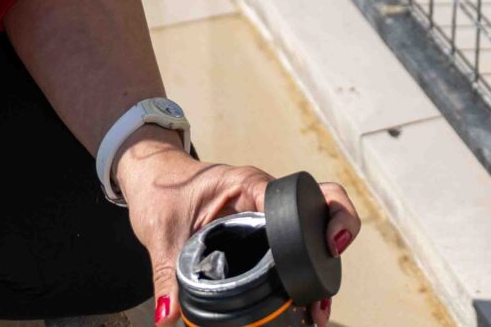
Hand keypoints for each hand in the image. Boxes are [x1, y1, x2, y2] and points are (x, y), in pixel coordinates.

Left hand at [112, 137, 362, 323]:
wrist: (151, 177)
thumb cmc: (160, 191)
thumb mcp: (162, 236)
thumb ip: (167, 277)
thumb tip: (169, 318)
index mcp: (249, 185)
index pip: (298, 197)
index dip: (320, 219)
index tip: (329, 244)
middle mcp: (267, 196)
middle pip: (323, 203)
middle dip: (339, 233)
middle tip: (328, 281)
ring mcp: (269, 212)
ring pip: (312, 228)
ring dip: (322, 261)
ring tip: (318, 307)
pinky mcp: (263, 230)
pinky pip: (294, 243)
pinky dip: (304, 267)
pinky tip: (302, 301)